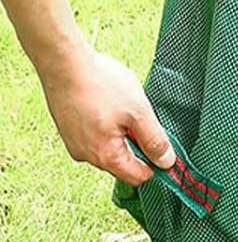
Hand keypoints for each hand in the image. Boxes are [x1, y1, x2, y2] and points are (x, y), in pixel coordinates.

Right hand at [39, 44, 175, 185]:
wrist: (65, 64)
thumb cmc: (102, 86)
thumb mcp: (139, 112)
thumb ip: (154, 139)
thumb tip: (166, 162)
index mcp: (105, 156)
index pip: (137, 176)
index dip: (156, 165)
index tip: (168, 148)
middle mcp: (85, 155)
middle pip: (123, 162)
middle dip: (139, 144)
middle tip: (143, 117)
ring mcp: (74, 143)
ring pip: (109, 146)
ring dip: (123, 132)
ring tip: (124, 106)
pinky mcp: (69, 129)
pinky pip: (95, 135)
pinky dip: (108, 124)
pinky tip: (109, 103)